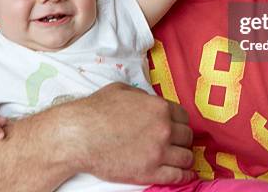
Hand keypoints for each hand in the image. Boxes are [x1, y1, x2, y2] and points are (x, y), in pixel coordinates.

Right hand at [61, 82, 194, 184]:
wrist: (80, 135)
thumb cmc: (96, 110)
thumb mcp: (122, 90)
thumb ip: (142, 95)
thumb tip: (148, 100)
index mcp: (159, 107)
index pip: (183, 116)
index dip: (180, 122)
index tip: (177, 127)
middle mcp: (164, 129)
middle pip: (187, 136)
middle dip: (183, 139)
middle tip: (177, 143)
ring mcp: (158, 152)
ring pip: (186, 157)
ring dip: (184, 157)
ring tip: (180, 158)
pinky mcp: (150, 172)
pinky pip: (177, 176)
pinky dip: (185, 175)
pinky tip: (186, 174)